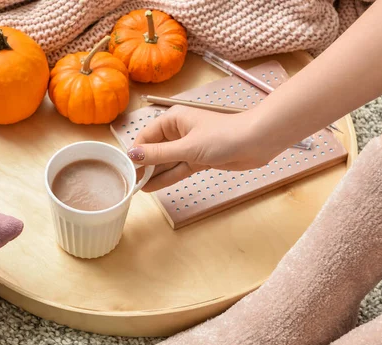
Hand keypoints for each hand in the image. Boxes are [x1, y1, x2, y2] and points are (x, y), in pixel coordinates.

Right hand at [128, 106, 283, 191]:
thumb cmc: (223, 137)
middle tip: (128, 183)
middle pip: (154, 150)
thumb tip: (132, 156)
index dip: (135, 153)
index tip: (124, 169)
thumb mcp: (187, 147)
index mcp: (173, 120)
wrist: (257, 142)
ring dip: (153, 174)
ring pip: (165, 162)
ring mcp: (188, 146)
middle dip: (142, 166)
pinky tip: (152, 187)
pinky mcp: (198, 159)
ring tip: (136, 189)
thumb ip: (158, 154)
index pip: (145, 137)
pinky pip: (177, 169)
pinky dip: (166, 177)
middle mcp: (178, 131)